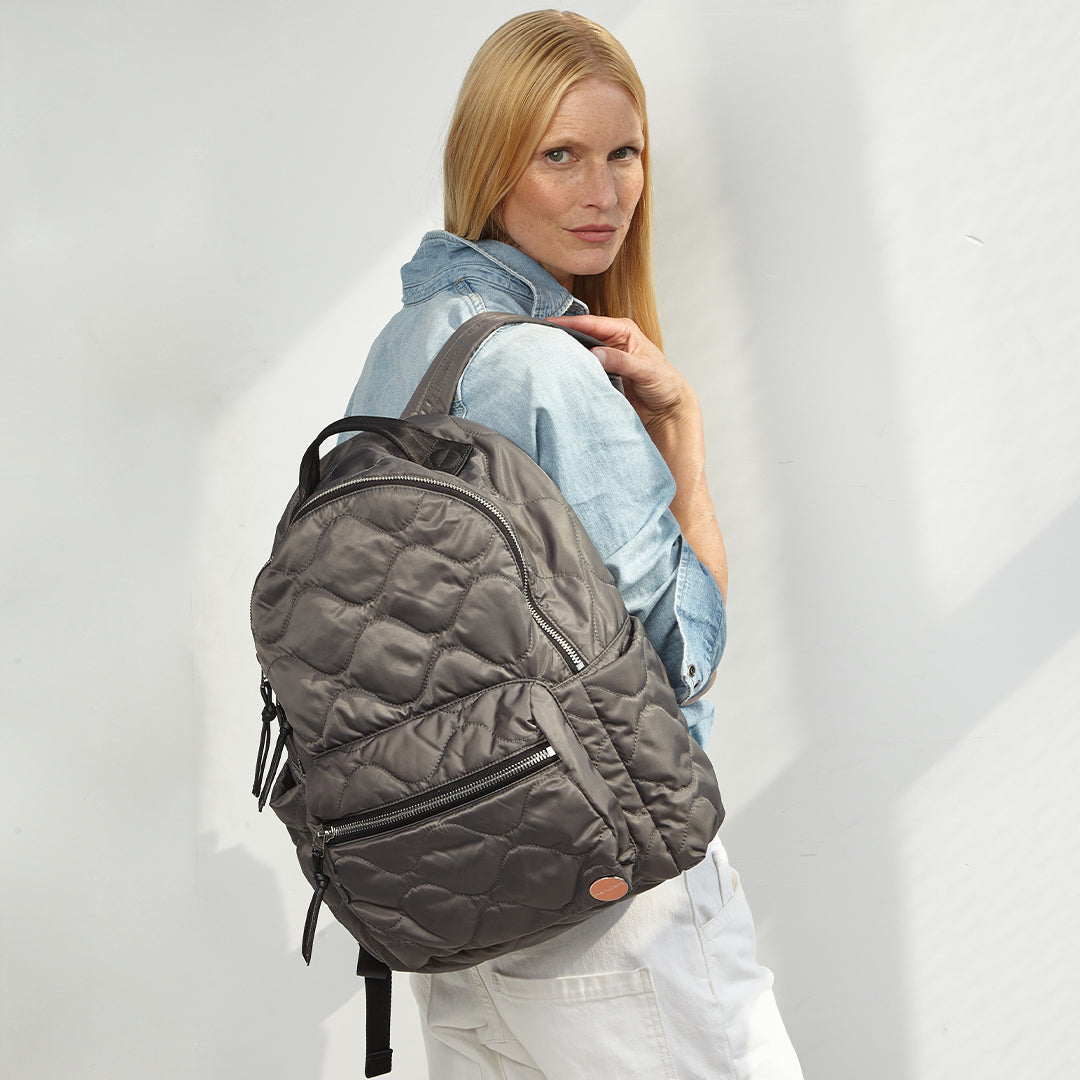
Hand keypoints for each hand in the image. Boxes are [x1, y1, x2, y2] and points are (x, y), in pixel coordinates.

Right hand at [548, 314, 697, 436]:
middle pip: (581, 335)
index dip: (569, 323)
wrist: (668, 409)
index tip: (550, 325)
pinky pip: (583, 370)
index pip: (590, 322)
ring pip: (580, 352)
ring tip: (547, 355)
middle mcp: (612, 341)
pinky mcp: (602, 375)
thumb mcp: (644, 369)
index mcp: (623, 331)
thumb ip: (620, 360)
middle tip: (542, 340)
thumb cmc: (665, 384)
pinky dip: (573, 371)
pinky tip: (561, 373)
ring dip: (568, 355)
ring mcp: (605, 358)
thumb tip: (595, 354)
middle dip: (564, 337)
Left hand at [551, 313, 726, 600]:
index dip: (580, 331)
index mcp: (637, 386)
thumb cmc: (638, 474)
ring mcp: (672, 388)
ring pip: (638, 346)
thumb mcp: (602, 434)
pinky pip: (651, 372)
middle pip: (624, 335)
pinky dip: (624, 362)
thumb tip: (544, 401)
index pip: (610, 344)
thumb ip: (585, 411)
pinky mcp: (682, 400)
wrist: (674, 504)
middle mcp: (656, 380)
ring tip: (572, 334)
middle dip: (589, 326)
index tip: (546, 328)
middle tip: (554, 325)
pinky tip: (598, 361)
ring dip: (605, 337)